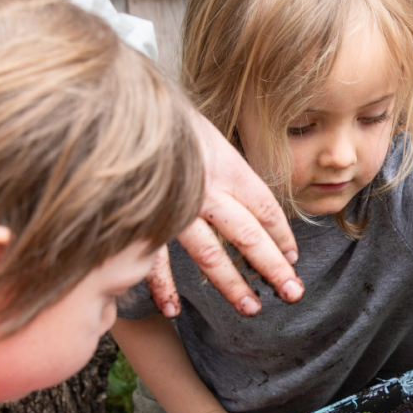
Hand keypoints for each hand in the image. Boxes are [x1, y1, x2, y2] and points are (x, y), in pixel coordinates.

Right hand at [155, 112, 303, 318]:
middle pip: (249, 236)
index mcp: (229, 167)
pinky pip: (155, 258)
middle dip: (274, 268)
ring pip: (211, 254)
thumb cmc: (164, 117)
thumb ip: (222, 167)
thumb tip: (239, 196)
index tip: (292, 257)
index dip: (282, 235)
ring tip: (252, 309)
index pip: (266, 208)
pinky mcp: (144, 216)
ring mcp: (177, 206)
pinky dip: (163, 286)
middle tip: (293, 293)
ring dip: (232, 285)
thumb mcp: (205, 133)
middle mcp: (208, 189)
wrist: (118, 103)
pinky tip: (174, 309)